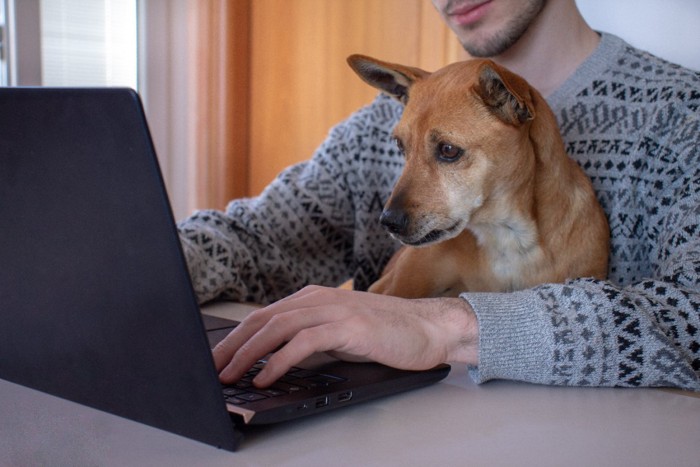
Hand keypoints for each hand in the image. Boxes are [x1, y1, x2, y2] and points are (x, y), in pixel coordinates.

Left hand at [212, 285, 478, 386]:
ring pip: (276, 328)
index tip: (217, 358)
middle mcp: (317, 299)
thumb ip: (309, 339)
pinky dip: (278, 361)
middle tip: (211, 369)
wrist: (429, 327)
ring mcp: (333, 310)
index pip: (263, 316)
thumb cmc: (385, 333)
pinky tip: (265, 377)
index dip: (235, 337)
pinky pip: (302, 343)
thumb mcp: (338, 333)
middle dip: (231, 346)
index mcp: (312, 299)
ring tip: (229, 376)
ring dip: (247, 354)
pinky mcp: (347, 326)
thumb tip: (273, 360)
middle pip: (262, 320)